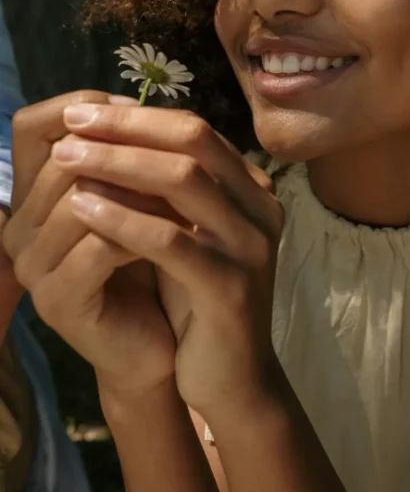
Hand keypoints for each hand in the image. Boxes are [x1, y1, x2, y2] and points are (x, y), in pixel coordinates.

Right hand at [4, 92, 177, 395]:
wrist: (162, 347)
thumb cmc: (153, 265)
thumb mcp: (140, 200)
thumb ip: (128, 157)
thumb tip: (142, 100)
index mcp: (31, 195)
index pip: (30, 126)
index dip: (84, 107)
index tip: (138, 109)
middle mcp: (18, 227)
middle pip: (64, 158)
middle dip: (128, 149)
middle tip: (183, 152)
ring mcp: (31, 267)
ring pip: (80, 197)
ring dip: (142, 190)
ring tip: (191, 191)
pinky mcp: (56, 301)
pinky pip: (99, 244)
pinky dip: (144, 230)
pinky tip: (181, 232)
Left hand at [51, 103, 283, 414]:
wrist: (232, 380)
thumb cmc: (199, 303)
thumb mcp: (191, 235)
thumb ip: (172, 191)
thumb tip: (112, 135)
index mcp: (252, 189)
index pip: (194, 130)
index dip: (137, 116)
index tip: (84, 111)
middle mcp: (261, 207)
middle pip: (192, 142)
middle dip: (126, 128)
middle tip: (71, 124)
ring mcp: (251, 245)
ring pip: (183, 181)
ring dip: (116, 164)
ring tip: (65, 159)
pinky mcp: (231, 287)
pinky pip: (170, 241)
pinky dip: (122, 220)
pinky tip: (83, 209)